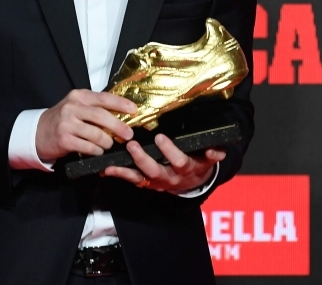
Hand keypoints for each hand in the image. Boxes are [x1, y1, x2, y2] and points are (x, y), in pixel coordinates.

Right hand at [35, 90, 136, 161]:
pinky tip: (97, 151)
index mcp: (79, 96)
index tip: (134, 110)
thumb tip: (122, 113)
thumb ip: (95, 107)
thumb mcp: (76, 106)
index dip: (121, 104)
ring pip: (96, 134)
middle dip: (118, 126)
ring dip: (107, 142)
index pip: (104, 98)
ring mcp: (67, 123)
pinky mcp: (64, 139)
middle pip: (101, 116)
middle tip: (129, 135)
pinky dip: (97, 150)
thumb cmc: (63, 119)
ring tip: (108, 144)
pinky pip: (88, 147)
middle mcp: (72, 107)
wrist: (38, 132)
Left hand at [102, 134, 225, 192]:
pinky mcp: (146, 183)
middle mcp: (171, 178)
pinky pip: (132, 180)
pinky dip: (118, 175)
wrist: (193, 183)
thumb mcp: (209, 159)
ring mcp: (157, 182)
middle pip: (156, 171)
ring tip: (111, 164)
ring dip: (125, 171)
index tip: (160, 138)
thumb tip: (216, 151)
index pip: (179, 161)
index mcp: (187, 169)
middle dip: (143, 159)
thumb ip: (214, 154)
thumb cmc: (199, 162)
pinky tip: (105, 169)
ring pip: (140, 178)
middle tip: (131, 145)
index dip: (170, 151)